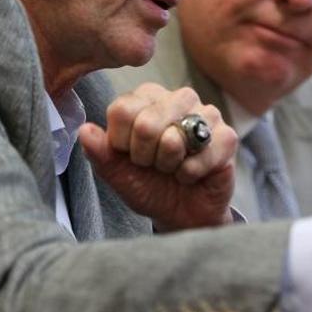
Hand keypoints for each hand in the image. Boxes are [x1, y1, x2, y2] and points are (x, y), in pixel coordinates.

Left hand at [78, 83, 237, 230]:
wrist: (181, 213)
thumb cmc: (148, 185)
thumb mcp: (117, 173)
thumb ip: (100, 152)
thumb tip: (84, 131)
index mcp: (147, 98)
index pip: (122, 109)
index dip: (121, 143)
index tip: (130, 154)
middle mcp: (178, 98)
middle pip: (146, 123)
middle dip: (145, 157)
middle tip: (153, 164)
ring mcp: (206, 114)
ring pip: (173, 139)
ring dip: (167, 165)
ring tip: (172, 168)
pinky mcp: (227, 137)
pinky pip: (196, 159)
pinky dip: (188, 175)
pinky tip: (190, 175)